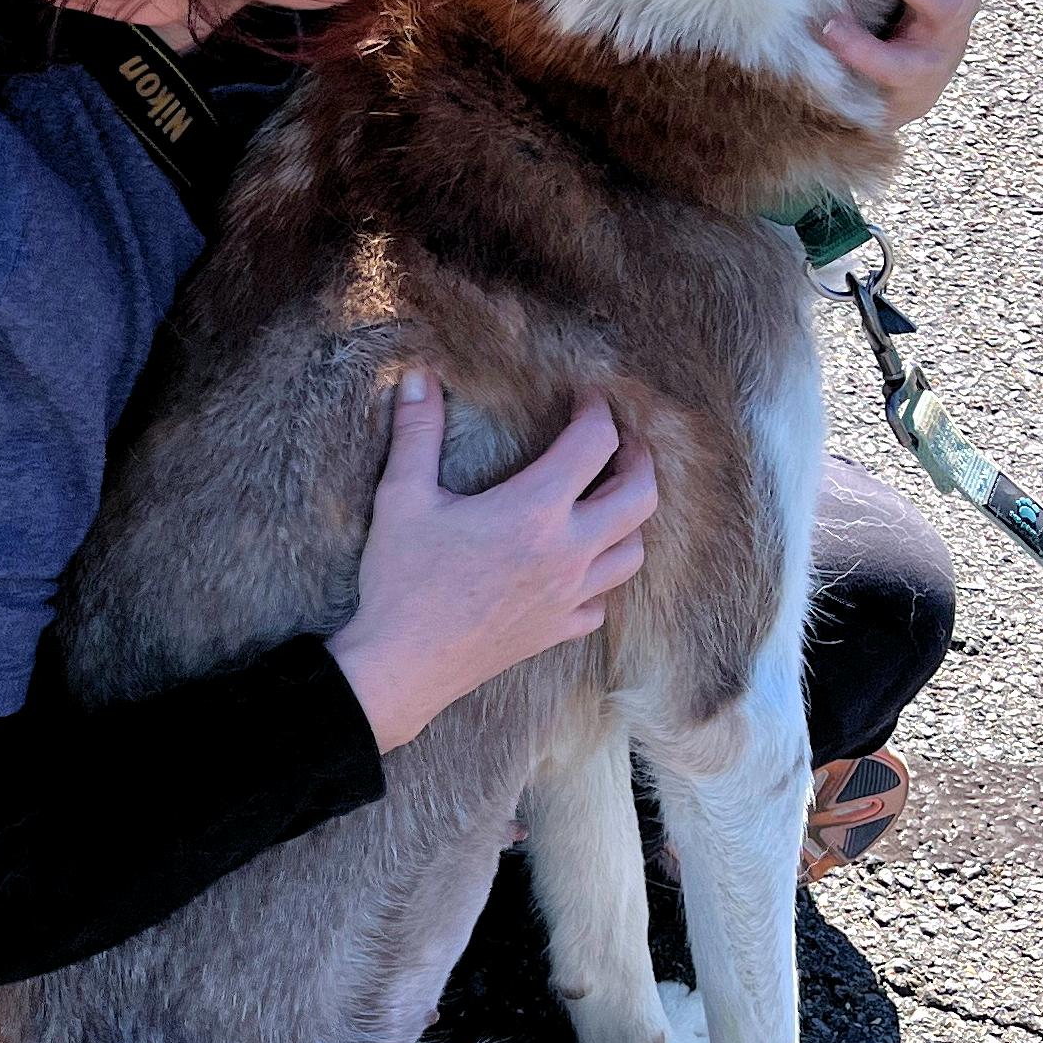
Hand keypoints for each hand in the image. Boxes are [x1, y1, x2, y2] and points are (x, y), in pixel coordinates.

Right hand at [327, 375, 656, 752]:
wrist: (401, 667)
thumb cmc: (402, 581)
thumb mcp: (402, 498)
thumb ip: (417, 432)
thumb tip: (419, 375)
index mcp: (534, 511)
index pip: (594, 444)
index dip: (598, 411)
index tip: (587, 398)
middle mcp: (567, 552)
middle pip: (640, 497)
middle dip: (638, 461)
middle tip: (620, 444)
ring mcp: (569, 597)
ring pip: (633, 552)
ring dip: (630, 520)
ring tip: (608, 501)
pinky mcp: (558, 631)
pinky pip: (603, 603)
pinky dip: (603, 579)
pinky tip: (579, 568)